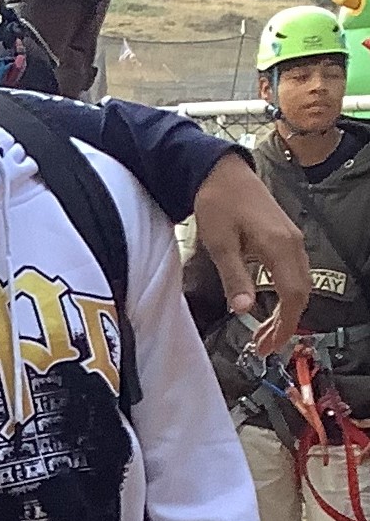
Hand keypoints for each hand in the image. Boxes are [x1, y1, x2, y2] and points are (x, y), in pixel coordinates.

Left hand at [192, 155, 308, 356]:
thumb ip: (234, 277)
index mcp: (279, 246)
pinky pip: (292, 273)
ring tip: (263, 333)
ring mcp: (291, 240)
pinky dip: (285, 295)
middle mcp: (293, 244)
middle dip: (285, 324)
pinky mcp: (285, 238)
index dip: (284, 324)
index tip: (270, 345)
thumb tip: (244, 309)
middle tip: (264, 346)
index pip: (293, 295)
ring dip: (285, 311)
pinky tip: (268, 307)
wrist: (222, 173)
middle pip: (300, 294)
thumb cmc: (218, 203)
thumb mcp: (220, 244)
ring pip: (298, 284)